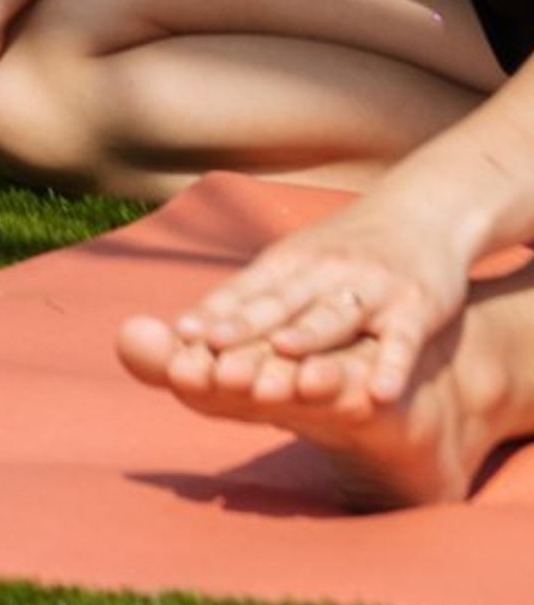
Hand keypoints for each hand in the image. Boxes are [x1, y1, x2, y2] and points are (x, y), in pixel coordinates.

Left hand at [130, 188, 483, 412]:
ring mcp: (370, 287)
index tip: (180, 336)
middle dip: (247, 329)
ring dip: (308, 337)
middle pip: (280, 304)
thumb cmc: (345, 249)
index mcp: (288, 262)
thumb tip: (185, 331)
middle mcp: (323, 271)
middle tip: (214, 355)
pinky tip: (380, 394)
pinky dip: (391, 366)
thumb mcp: (295, 264)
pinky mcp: (415, 306)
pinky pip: (401, 340)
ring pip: (334, 315)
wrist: (424, 211)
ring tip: (282, 356)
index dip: (214, 314)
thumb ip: (250, 298)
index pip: (245, 291)